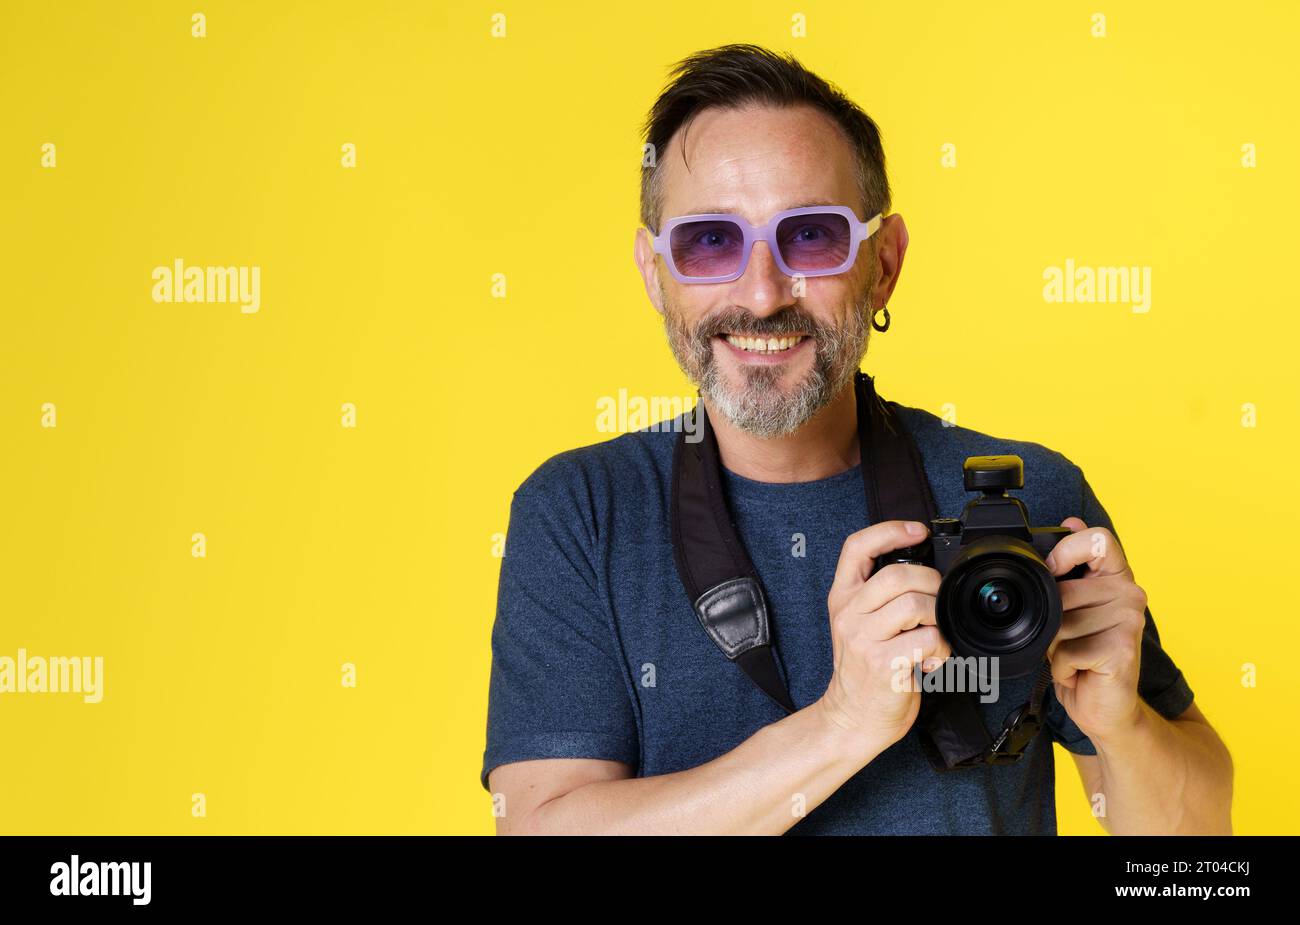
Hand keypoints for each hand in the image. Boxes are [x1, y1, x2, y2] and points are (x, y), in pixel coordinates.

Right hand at [818, 520, 951, 754]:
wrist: (851, 718)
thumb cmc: (864, 671)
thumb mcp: (859, 624)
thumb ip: (878, 596)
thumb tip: (924, 570)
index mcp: (843, 598)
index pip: (857, 547)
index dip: (890, 530)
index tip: (917, 531)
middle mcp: (849, 614)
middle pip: (897, 574)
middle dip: (931, 583)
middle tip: (936, 601)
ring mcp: (864, 639)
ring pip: (915, 605)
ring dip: (937, 617)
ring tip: (933, 634)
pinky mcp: (884, 665)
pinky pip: (928, 639)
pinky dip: (942, 649)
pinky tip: (932, 660)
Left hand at [1044, 517, 1147, 740]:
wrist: (1105, 708)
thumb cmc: (1084, 656)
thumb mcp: (1071, 609)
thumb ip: (1069, 570)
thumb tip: (1070, 522)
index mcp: (1116, 578)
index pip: (1097, 538)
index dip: (1066, 551)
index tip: (1052, 571)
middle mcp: (1130, 594)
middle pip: (1063, 590)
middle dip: (1051, 621)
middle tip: (1071, 639)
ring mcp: (1130, 620)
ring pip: (1059, 623)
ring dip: (1055, 647)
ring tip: (1078, 655)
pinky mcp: (1122, 648)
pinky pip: (1065, 650)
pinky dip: (1062, 667)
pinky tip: (1082, 671)